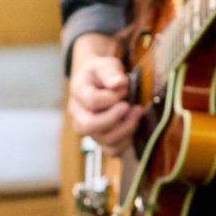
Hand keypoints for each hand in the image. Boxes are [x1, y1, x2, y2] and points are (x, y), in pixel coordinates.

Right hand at [68, 35, 139, 151]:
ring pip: (103, 140)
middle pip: (88, 126)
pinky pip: (112, 150)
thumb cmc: (103, 73)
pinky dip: (126, 141)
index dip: (111, 97)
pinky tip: (133, 125)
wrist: (98, 81)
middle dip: (114, 118)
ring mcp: (89, 130)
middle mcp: (78, 114)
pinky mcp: (100, 139)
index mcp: (78, 92)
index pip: (91, 101)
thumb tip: (119, 83)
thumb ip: (111, 72)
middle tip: (130, 106)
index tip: (124, 88)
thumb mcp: (106, 64)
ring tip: (137, 112)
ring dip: (125, 128)